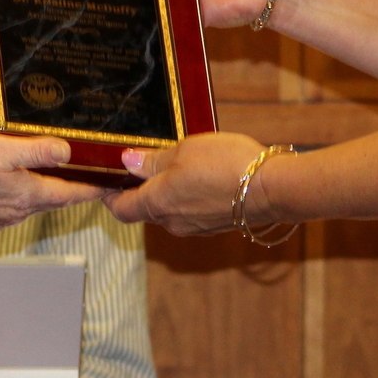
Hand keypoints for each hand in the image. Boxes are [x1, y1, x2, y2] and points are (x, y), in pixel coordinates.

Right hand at [0, 133, 109, 228]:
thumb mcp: (2, 149)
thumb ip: (38, 152)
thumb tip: (68, 153)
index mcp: (26, 196)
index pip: (71, 195)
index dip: (94, 189)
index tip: (113, 187)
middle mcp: (17, 213)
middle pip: (55, 201)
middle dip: (73, 190)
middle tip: (91, 178)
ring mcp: (0, 219)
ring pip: (33, 204)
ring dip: (47, 192)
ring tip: (57, 175)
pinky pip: (13, 207)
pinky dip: (23, 196)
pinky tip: (16, 181)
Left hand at [105, 131, 264, 234]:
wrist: (271, 189)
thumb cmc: (225, 165)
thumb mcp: (184, 150)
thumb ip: (153, 160)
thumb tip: (128, 162)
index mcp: (156, 203)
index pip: (120, 208)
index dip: (109, 195)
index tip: (106, 180)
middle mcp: (171, 222)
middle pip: (143, 210)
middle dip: (139, 189)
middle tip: (140, 163)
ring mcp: (194, 227)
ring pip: (168, 211)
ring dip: (165, 192)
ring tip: (175, 163)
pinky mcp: (213, 226)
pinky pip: (189, 212)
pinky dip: (186, 197)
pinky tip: (199, 176)